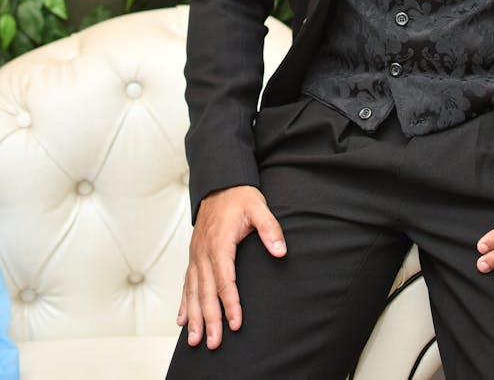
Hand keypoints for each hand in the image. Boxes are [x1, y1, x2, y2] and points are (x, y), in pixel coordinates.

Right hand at [177, 184, 285, 349]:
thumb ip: (270, 228)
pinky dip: (183, 302)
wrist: (220, 182)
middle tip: (214, 343)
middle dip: (209, 319)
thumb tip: (281, 250)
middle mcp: (204, 252)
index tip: (236, 323)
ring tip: (194, 340)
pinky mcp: (194, 255)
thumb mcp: (259, 207)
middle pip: (206, 291)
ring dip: (193, 316)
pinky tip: (181, 320)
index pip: (226, 279)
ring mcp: (196, 254)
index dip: (231, 303)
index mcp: (220, 243)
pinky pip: (186, 282)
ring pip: (193, 291)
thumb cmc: (240, 197)